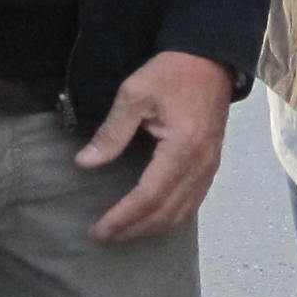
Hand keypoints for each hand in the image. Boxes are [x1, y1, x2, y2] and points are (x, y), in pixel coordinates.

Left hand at [75, 49, 232, 242]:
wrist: (210, 59)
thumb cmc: (171, 72)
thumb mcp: (134, 94)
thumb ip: (111, 132)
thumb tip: (84, 163)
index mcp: (182, 148)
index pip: (149, 197)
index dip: (122, 218)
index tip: (97, 231)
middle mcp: (201, 165)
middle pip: (166, 213)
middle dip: (133, 230)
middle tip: (103, 237)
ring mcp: (210, 168)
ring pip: (182, 214)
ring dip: (151, 229)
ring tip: (122, 232)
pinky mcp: (211, 165)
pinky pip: (192, 203)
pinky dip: (169, 218)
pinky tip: (150, 218)